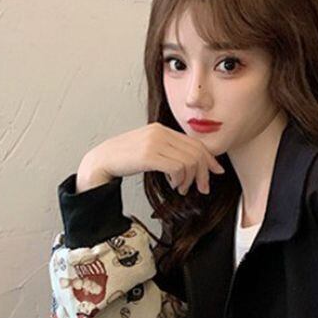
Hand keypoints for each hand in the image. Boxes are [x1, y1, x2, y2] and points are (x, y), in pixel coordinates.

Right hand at [82, 122, 225, 195]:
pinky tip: (173, 185)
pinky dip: (180, 179)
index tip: (216, 172)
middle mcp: (160, 132)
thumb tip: (192, 165)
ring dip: (190, 180)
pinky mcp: (149, 155)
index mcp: (162, 129)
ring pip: (189, 161)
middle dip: (203, 173)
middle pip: (196, 152)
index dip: (209, 158)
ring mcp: (154, 142)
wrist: (101, 161)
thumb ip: (169, 152)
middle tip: (202, 188)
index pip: (194, 142)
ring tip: (182, 188)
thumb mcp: (150, 150)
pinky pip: (178, 168)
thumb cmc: (124, 159)